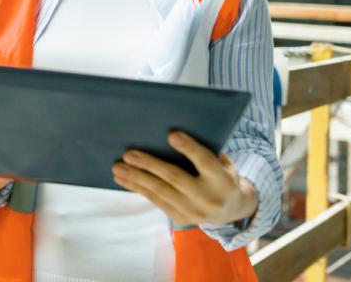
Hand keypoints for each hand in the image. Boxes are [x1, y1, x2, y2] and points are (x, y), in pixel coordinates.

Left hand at [111, 131, 257, 226]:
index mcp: (223, 180)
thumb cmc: (221, 175)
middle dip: (150, 165)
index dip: (189, 148)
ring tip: (117, 168)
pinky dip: (138, 189)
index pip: (205, 162)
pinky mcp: (181, 218)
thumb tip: (170, 132)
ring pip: (161, 192)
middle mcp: (210, 198)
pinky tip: (123, 179)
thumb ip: (204, 151)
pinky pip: (156, 201)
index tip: (171, 134)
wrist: (233, 209)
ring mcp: (195, 212)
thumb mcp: (222, 162)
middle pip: (175, 178)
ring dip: (136, 178)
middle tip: (128, 154)